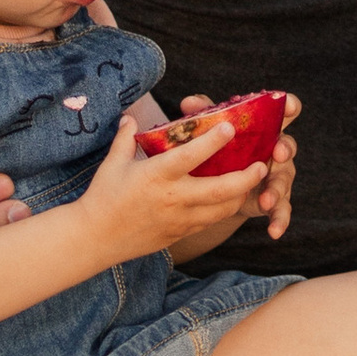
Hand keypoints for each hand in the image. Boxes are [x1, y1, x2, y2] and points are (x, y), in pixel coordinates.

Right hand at [83, 100, 299, 258]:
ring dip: (240, 195)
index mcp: (157, 176)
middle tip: (262, 164)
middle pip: (221, 189)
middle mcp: (173, 199)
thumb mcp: (112, 163)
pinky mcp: (180, 233)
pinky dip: (223, 210)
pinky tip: (230, 199)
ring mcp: (179, 219)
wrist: (95, 239)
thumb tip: (129, 116)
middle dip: (247, 177)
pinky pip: (209, 222)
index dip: (213, 142)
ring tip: (252, 181)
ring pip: (222, 210)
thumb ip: (125, 138)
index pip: (191, 156)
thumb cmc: (103, 197)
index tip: (231, 127)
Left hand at [166, 95, 299, 241]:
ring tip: (266, 200)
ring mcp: (278, 176)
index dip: (288, 107)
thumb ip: (205, 115)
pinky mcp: (275, 199)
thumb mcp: (213, 130)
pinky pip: (282, 210)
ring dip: (277, 189)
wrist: (222, 182)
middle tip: (277, 153)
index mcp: (266, 128)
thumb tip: (188, 103)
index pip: (283, 113)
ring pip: (283, 181)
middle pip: (287, 146)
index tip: (289, 106)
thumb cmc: (222, 149)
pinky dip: (279, 220)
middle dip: (285, 149)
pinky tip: (274, 231)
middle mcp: (276, 150)